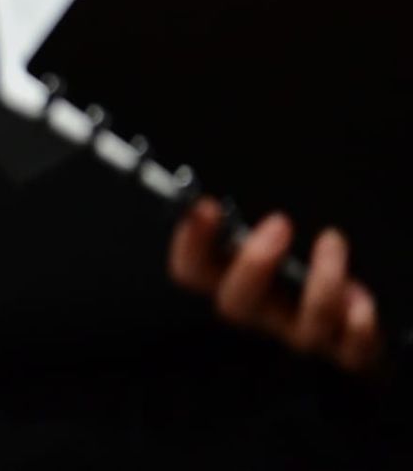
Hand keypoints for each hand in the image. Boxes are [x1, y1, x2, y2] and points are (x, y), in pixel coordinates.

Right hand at [169, 199, 382, 375]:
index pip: (191, 271)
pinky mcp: (342, 353)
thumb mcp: (266, 244)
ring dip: (322, 282)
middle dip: (255, 263)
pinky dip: (358, 327)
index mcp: (230, 284)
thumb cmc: (296, 278)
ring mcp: (298, 336)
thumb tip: (220, 196)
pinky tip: (359, 300)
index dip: (191, 242)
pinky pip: (349, 352)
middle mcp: (259, 315)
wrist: (344, 331)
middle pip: (236, 304)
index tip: (207, 208)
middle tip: (279, 223)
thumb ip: (247, 228)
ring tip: (332, 242)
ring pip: (303, 327)